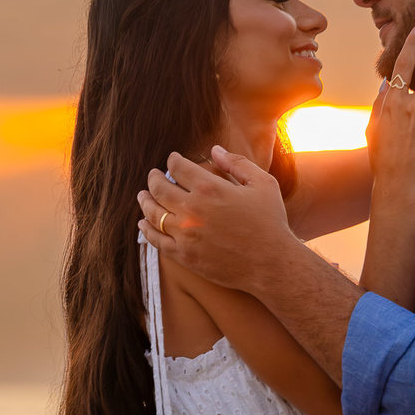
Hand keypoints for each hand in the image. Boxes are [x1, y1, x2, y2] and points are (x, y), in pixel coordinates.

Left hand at [137, 148, 294, 291]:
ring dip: (145, 201)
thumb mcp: (263, 183)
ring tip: (142, 196)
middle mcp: (192, 210)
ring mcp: (185, 234)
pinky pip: (157, 240)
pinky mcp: (184, 256)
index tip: (172, 159)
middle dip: (153, 178)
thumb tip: (214, 150)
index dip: (173, 160)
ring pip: (153, 213)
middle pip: (159, 189)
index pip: (178, 167)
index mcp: (210, 189)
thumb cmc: (270, 221)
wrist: (272, 264)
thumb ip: (237, 163)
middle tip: (152, 175)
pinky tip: (143, 223)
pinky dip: (146, 230)